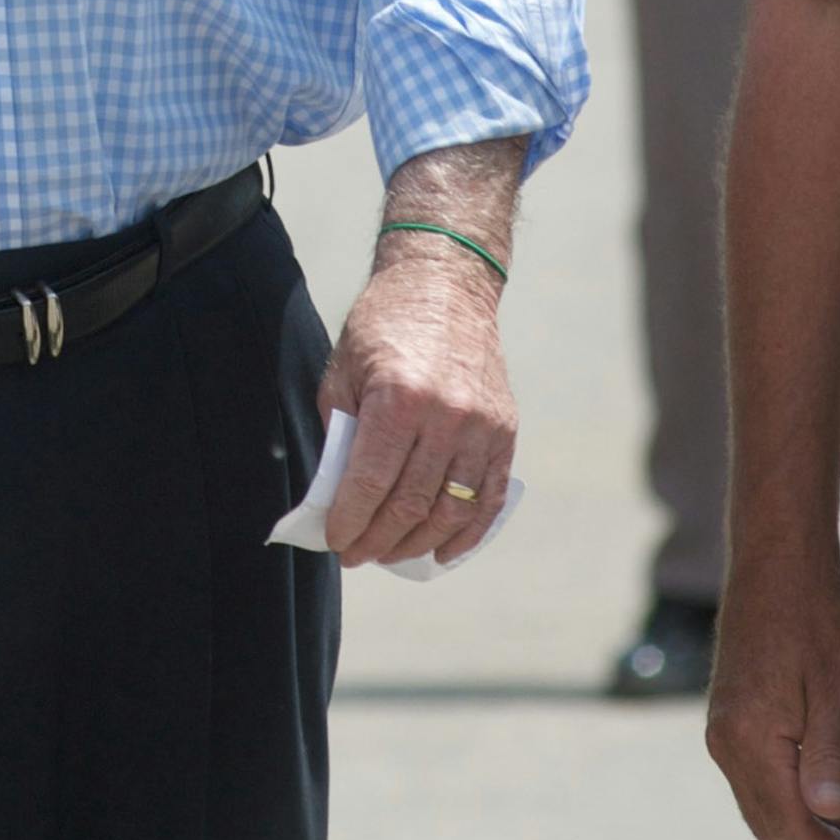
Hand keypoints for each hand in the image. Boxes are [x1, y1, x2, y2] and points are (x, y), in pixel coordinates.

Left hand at [316, 243, 516, 567]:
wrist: (446, 285)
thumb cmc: (384, 324)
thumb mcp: (344, 370)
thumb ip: (339, 433)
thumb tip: (334, 495)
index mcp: (399, 398)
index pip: (372, 482)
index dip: (350, 521)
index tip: (334, 540)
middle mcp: (446, 416)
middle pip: (411, 504)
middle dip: (378, 540)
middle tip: (356, 555)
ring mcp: (482, 426)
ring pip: (451, 510)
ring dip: (418, 544)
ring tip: (391, 554)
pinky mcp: (505, 431)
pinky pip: (489, 498)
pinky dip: (467, 533)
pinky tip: (443, 551)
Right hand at [707, 554, 839, 839]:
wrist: (774, 564)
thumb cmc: (812, 621)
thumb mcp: (836, 692)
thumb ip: (828, 759)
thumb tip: (825, 816)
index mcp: (748, 740)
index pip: (791, 826)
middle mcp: (724, 742)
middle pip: (772, 826)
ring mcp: (721, 730)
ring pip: (764, 806)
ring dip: (813, 824)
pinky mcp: (728, 718)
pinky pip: (758, 778)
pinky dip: (796, 796)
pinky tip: (836, 791)